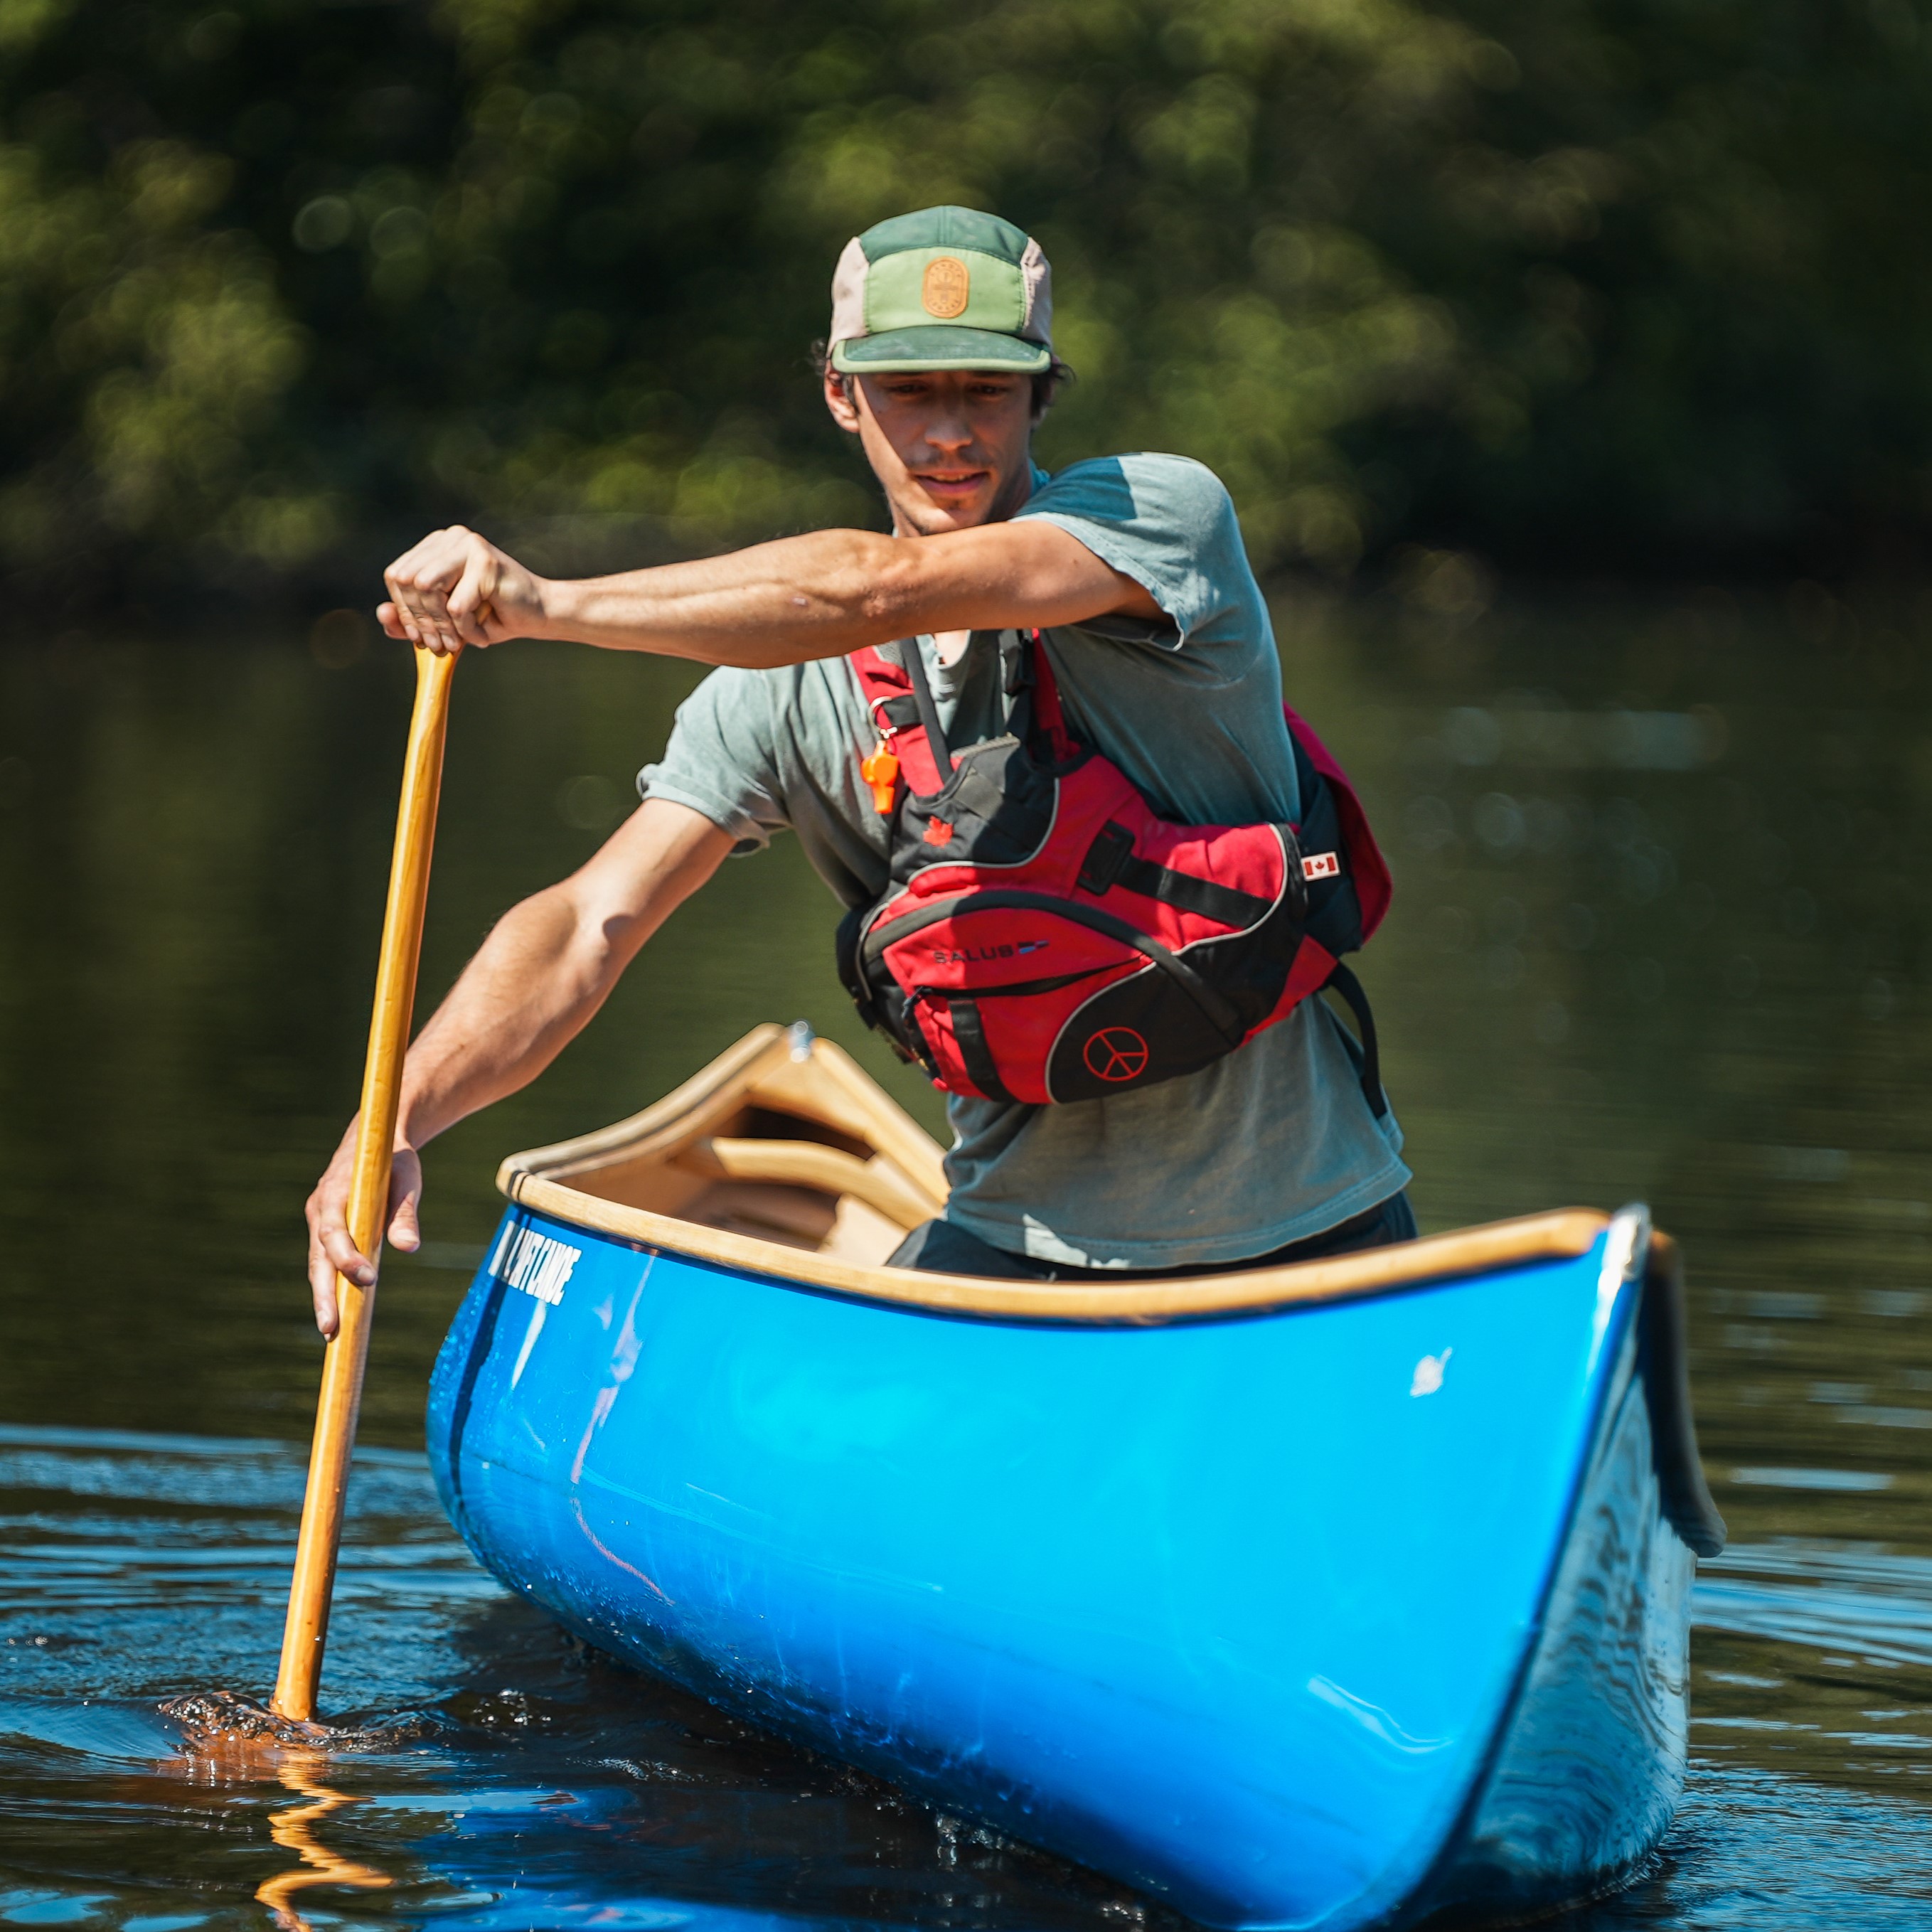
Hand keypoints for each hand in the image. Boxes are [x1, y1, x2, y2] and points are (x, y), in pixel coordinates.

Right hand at [305, 1116, 424, 1337]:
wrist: (376, 1141)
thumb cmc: (394, 1160)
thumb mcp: (407, 1179)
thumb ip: (405, 1212)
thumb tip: (410, 1248)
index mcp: (336, 1192)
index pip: (335, 1231)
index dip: (348, 1257)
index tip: (368, 1279)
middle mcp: (320, 1210)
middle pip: (318, 1258)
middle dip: (324, 1293)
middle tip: (331, 1327)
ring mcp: (319, 1223)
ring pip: (318, 1266)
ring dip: (324, 1298)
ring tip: (331, 1333)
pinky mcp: (326, 1232)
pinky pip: (325, 1264)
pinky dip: (329, 1288)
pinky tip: (337, 1316)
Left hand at [378, 526, 546, 654]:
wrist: (540, 616)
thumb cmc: (492, 616)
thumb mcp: (443, 622)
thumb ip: (410, 619)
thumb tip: (382, 613)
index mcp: (436, 545)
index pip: (396, 574)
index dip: (402, 610)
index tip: (418, 636)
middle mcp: (450, 537)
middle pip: (407, 580)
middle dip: (420, 620)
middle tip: (439, 646)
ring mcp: (468, 545)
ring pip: (426, 588)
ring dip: (441, 625)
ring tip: (459, 642)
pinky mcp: (485, 562)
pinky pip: (456, 606)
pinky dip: (466, 630)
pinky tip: (483, 634)